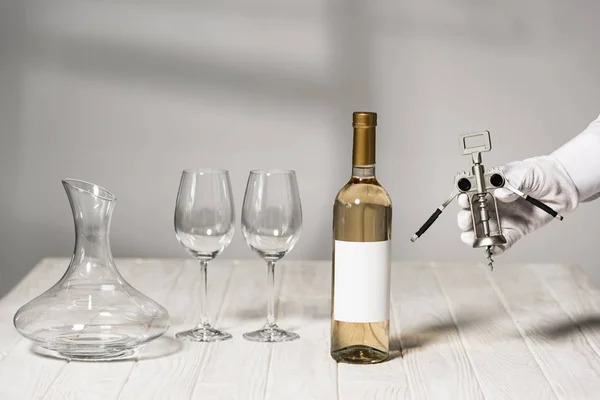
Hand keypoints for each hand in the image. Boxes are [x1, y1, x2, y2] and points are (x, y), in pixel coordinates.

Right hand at [457, 155, 578, 254]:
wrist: (563, 186)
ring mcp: (502, 219)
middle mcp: (492, 204)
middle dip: (465, 218)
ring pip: (482, 230)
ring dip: (474, 235)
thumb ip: (512, 181)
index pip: (470, 193)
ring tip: (474, 237)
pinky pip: (502, 242)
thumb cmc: (540, 173)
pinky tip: (491, 248)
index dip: (464, 197)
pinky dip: (495, 247)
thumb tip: (501, 193)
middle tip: (468, 218)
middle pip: (471, 214)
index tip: (464, 199)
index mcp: (489, 187)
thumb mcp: (525, 171)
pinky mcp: (514, 231)